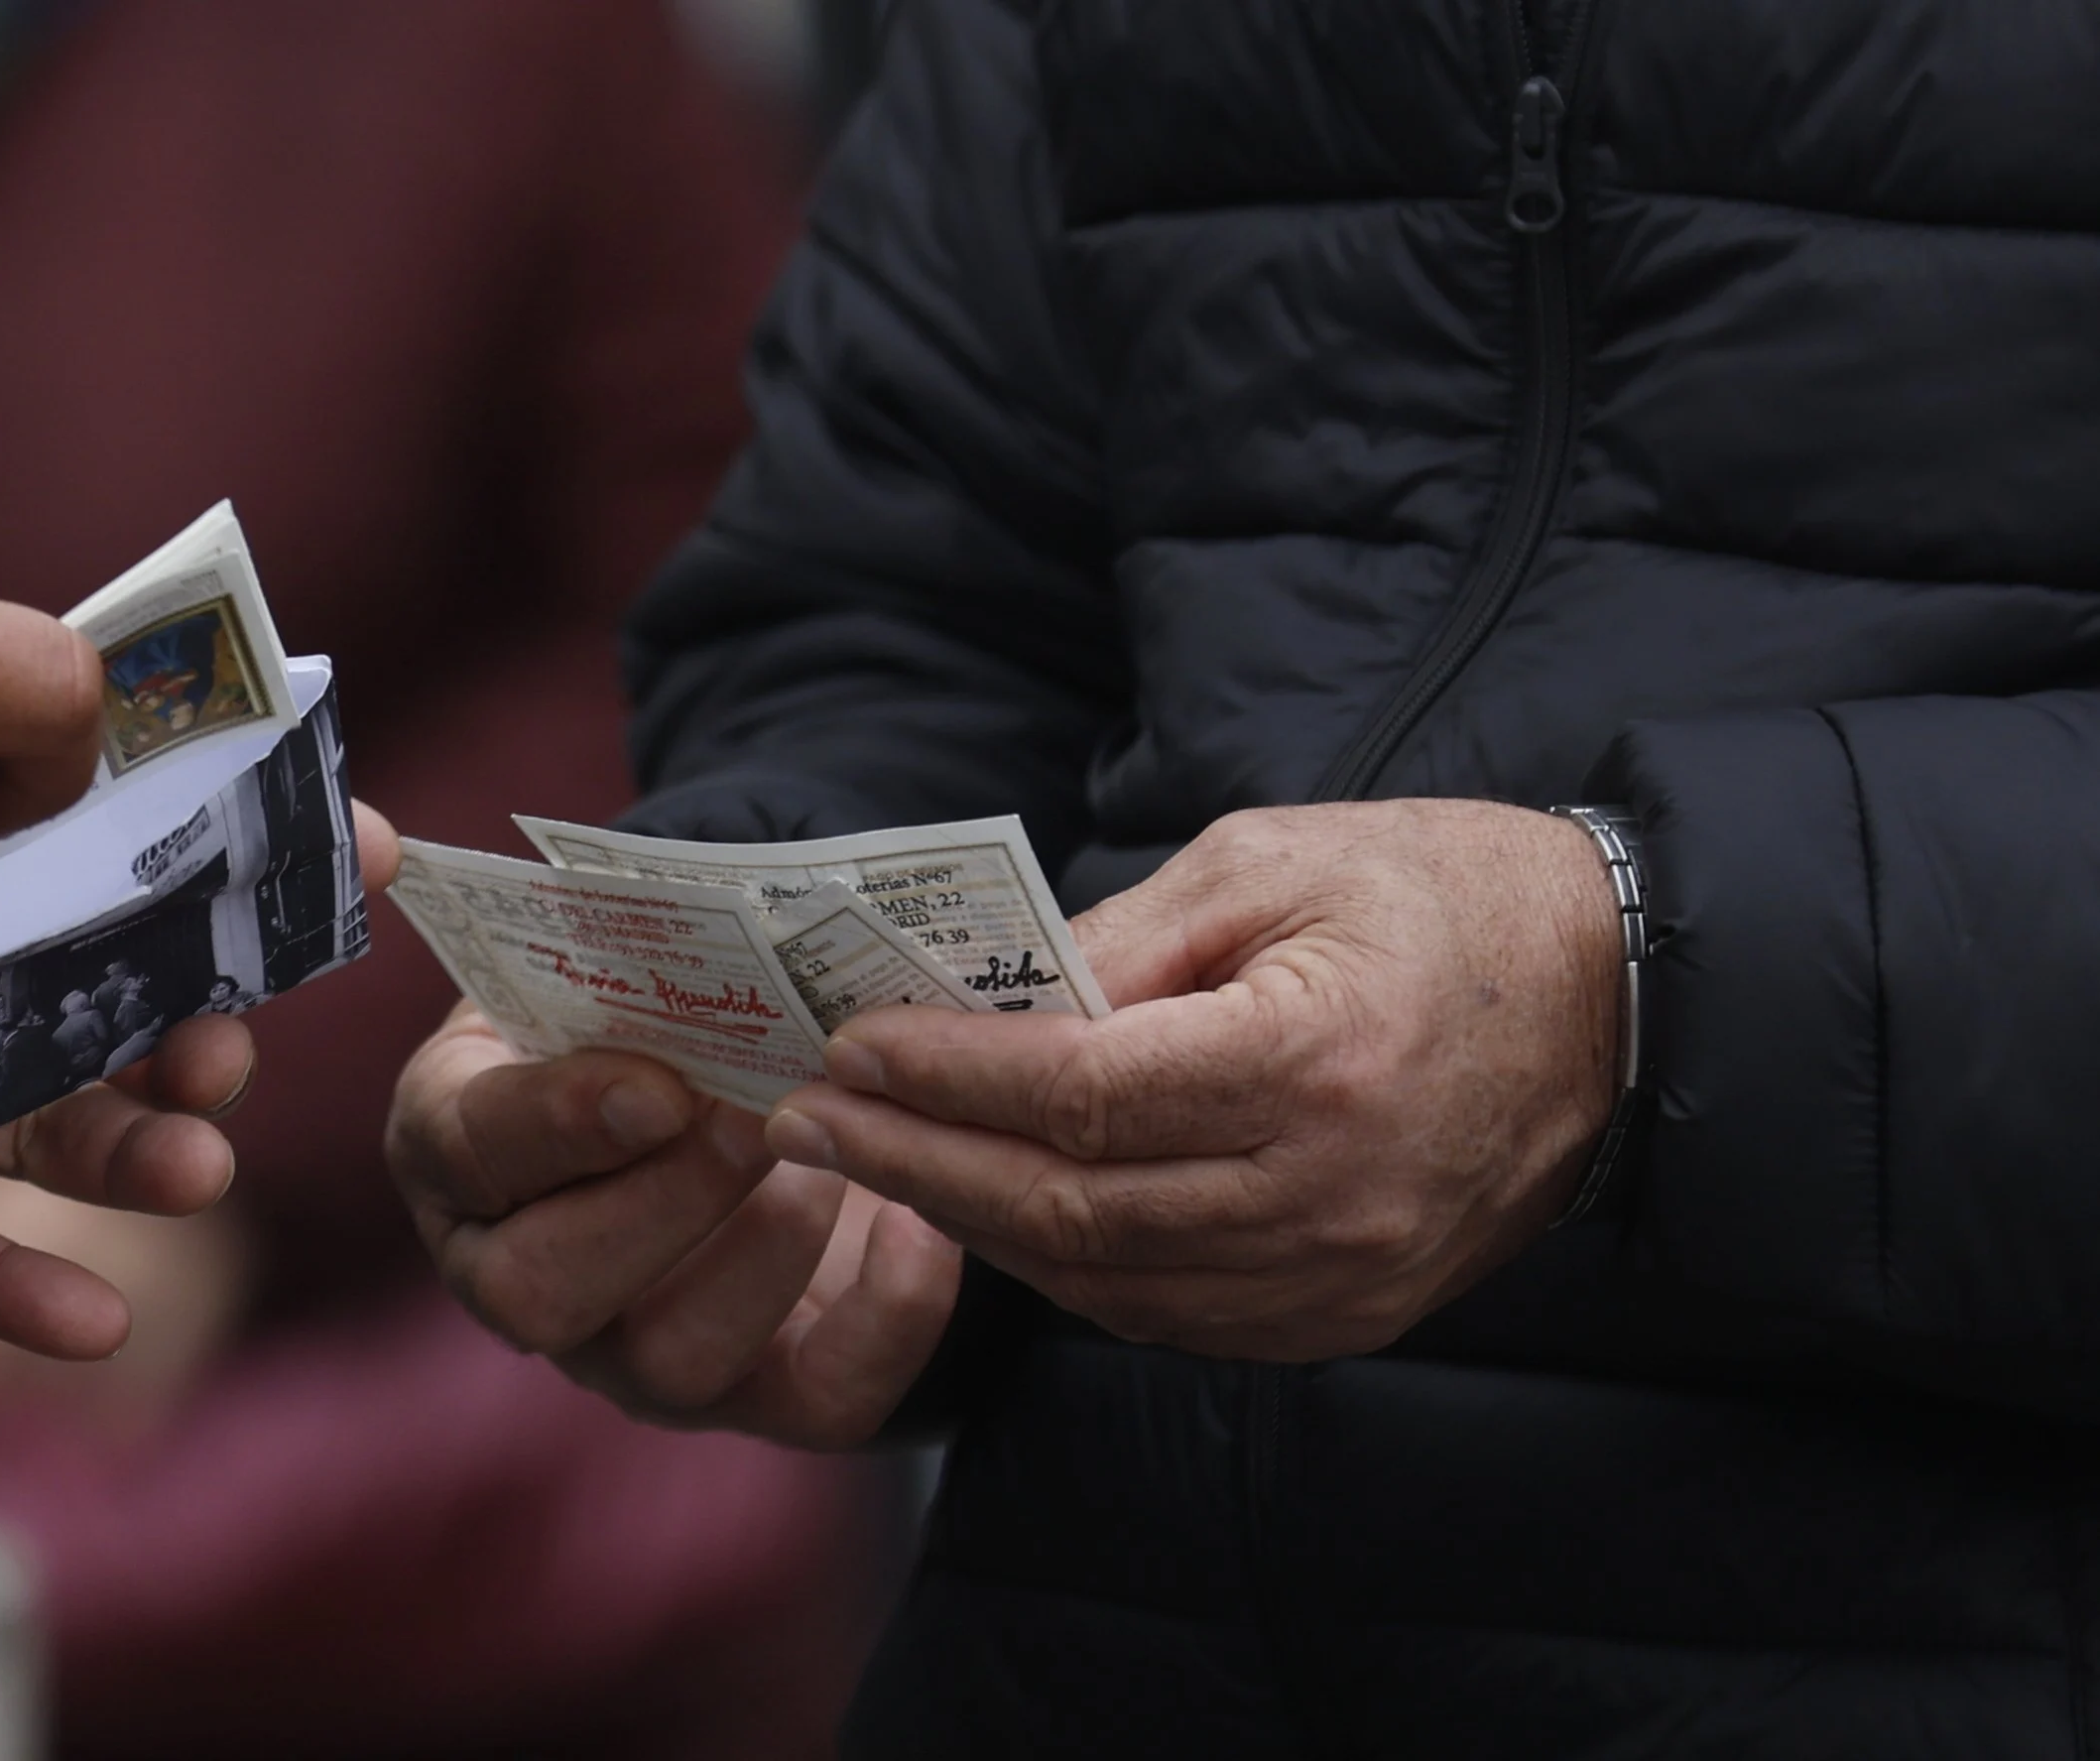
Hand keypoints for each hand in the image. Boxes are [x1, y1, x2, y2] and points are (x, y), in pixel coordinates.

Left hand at [0, 801, 401, 1360]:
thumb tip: (101, 754)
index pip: (131, 837)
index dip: (251, 845)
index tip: (360, 852)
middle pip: (102, 991)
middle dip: (189, 1014)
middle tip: (229, 1040)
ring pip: (28, 1112)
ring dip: (125, 1144)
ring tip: (195, 1161)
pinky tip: (96, 1324)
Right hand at [385, 1006, 959, 1446]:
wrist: (730, 1078)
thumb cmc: (646, 1010)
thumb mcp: (601, 967)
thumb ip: (611, 956)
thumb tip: (696, 924)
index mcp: (461, 1151)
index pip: (470, 1153)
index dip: (556, 1123)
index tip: (656, 1086)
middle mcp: (525, 1276)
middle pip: (542, 1294)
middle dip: (660, 1204)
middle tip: (753, 1117)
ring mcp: (634, 1354)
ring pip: (673, 1363)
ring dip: (763, 1252)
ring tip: (828, 1160)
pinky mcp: (760, 1392)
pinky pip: (818, 1401)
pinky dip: (885, 1322)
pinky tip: (918, 1226)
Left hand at [765, 800, 1620, 1360]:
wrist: (1619, 997)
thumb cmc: (1442, 897)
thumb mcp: (1272, 860)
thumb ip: (1119, 940)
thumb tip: (978, 1002)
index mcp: (1314, 1061)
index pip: (1079, 1096)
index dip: (947, 1077)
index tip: (846, 1044)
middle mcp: (1326, 1194)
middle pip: (1069, 1209)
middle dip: (916, 1162)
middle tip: (808, 1117)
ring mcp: (1341, 1275)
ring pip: (1103, 1281)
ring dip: (972, 1222)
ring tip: (874, 1158)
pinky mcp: (1347, 1315)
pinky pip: (1166, 1315)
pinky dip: (1064, 1266)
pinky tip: (993, 1208)